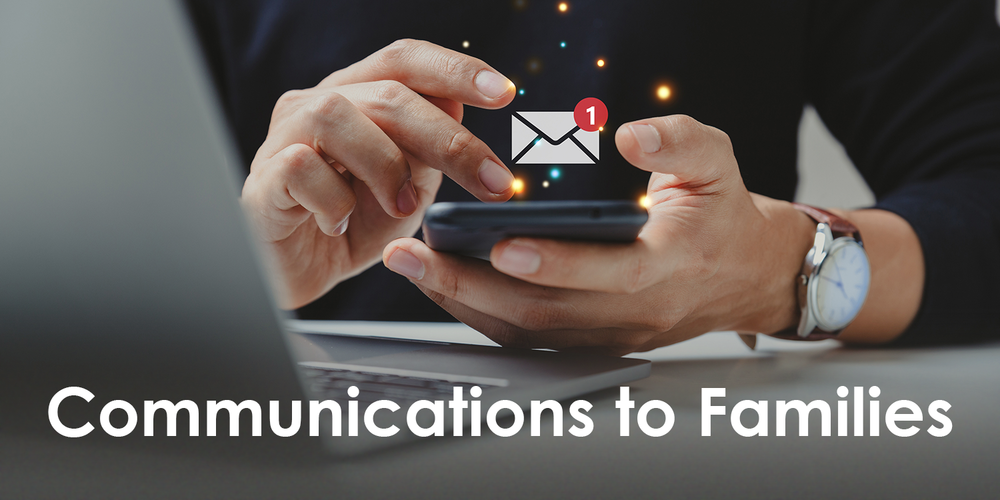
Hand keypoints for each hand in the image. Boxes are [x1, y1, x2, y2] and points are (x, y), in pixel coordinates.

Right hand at [241, 39, 516, 308]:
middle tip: (493, 183)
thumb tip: (458, 103)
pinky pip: (300, 167)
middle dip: (449, 139)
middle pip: (387, 94)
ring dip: (385, 163)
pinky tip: (342, 226)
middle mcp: (315, 105)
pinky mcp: (261, 181)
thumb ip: (428, 149)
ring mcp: (282, 139)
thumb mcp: (407, 187)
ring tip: (403, 206)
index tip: (505, 94)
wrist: (297, 275)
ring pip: (335, 114)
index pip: (404, 60)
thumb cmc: (351, 225)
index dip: (454, 68)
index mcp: (355, 96)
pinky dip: (334, 201)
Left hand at [382, 115, 816, 355]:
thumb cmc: (721, 214)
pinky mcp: (592, 341)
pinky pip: (529, 337)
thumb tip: (629, 135)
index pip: (611, 274)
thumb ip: (678, 142)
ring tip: (412, 267)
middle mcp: (636, 312)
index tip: (503, 244)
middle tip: (412, 256)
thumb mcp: (717, 163)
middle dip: (471, 286)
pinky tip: (443, 285)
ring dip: (464, 302)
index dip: (557, 263)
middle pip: (547, 312)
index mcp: (670, 266)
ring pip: (529, 332)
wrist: (745, 275)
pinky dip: (480, 314)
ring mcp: (611, 334)